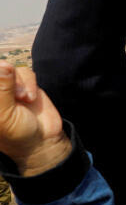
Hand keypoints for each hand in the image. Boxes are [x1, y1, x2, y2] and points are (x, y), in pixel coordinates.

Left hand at [0, 62, 70, 176]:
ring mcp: (7, 88)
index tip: (9, 94)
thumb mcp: (4, 115)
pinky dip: (30, 83)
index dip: (0, 78)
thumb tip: (4, 64)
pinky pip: (24, 71)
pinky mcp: (24, 85)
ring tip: (25, 99)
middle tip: (16, 96)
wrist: (43, 140)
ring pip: (10, 69)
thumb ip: (2, 89)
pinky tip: (30, 98)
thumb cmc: (17, 134)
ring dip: (20, 83)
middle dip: (6, 80)